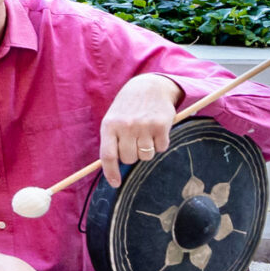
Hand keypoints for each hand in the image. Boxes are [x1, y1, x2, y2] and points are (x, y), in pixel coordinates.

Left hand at [99, 72, 182, 186]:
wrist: (149, 86)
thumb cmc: (128, 107)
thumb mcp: (113, 119)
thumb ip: (112, 140)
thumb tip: (111, 167)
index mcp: (110, 125)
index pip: (108, 155)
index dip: (111, 172)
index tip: (115, 183)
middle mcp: (126, 126)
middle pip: (129, 158)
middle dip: (132, 156)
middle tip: (134, 143)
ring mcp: (144, 126)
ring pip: (146, 156)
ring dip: (147, 150)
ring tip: (145, 135)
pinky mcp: (161, 126)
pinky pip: (161, 148)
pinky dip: (160, 144)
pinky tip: (156, 130)